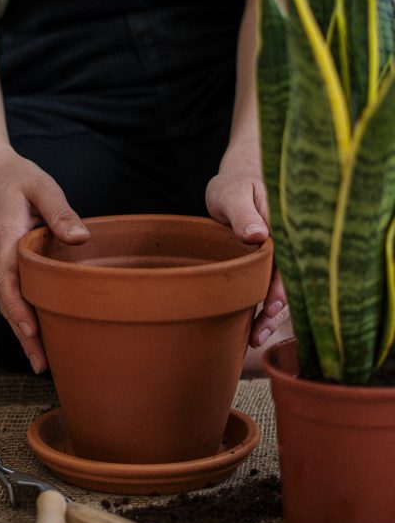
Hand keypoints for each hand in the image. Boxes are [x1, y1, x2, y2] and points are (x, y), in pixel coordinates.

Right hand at [0, 146, 89, 373]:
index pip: (8, 283)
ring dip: (19, 329)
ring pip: (4, 301)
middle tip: (43, 365)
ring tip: (40, 359)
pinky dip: (16, 313)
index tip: (32, 334)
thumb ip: (60, 211)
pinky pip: (4, 292)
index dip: (19, 311)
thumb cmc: (14, 175)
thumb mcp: (41, 185)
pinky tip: (31, 330)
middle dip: (22, 335)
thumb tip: (81, 238)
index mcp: (3, 239)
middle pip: (5, 303)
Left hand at [205, 167, 288, 346]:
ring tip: (256, 338)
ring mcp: (276, 257)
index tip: (272, 306)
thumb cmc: (233, 185)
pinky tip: (254, 328)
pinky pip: (268, 287)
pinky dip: (262, 307)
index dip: (282, 287)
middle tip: (260, 332)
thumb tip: (258, 234)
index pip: (289, 263)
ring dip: (270, 315)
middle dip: (276, 309)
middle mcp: (285, 246)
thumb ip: (243, 213)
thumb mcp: (233, 194)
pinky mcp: (265, 264)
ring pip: (279, 289)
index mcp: (283, 228)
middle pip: (287, 282)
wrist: (234, 183)